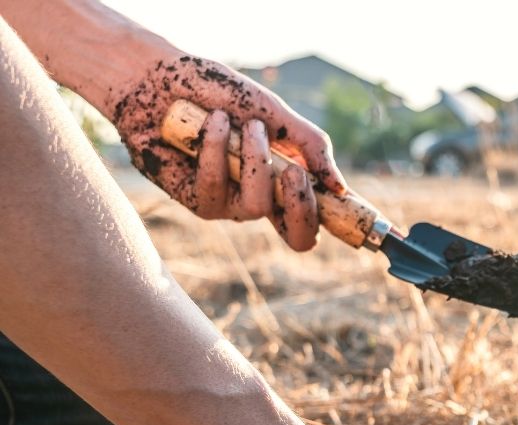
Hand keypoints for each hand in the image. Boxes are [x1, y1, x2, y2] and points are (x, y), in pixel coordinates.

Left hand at [109, 55, 346, 250]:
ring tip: (246, 125)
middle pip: (298, 237)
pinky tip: (214, 123)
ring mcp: (229, 203)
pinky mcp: (195, 200)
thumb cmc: (220, 93)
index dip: (336, 219)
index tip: (340, 197)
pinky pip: (216, 190)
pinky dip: (217, 151)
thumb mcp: (275, 114)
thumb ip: (310, 146)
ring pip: (259, 207)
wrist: (162, 78)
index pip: (318, 218)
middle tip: (294, 172)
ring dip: (256, 160)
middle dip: (302, 206)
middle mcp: (261, 199)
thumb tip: (340, 187)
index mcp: (286, 181)